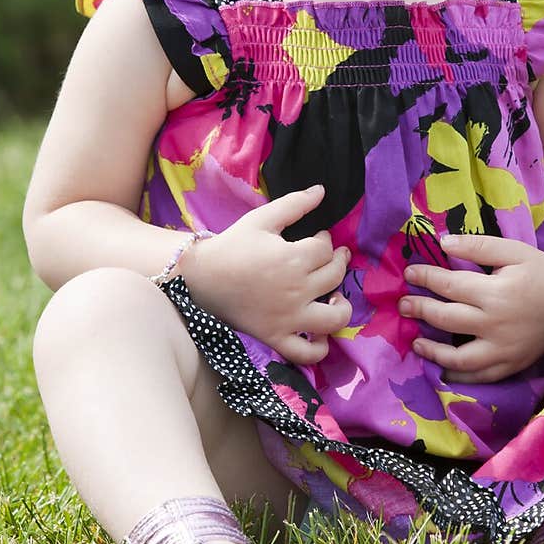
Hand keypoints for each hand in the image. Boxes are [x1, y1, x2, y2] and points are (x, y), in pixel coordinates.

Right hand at [181, 184, 351, 364]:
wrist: (200, 277)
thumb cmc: (232, 246)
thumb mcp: (261, 219)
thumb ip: (294, 204)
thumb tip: (321, 191)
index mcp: (293, 258)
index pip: (326, 248)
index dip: (325, 239)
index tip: (316, 237)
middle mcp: (296, 290)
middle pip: (334, 276)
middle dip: (337, 262)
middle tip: (329, 257)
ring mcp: (288, 317)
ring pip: (333, 318)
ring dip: (342, 306)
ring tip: (335, 296)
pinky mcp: (277, 337)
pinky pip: (307, 353)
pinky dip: (320, 348)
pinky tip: (321, 333)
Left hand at [400, 234, 543, 382]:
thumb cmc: (541, 270)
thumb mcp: (512, 250)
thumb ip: (477, 246)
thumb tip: (442, 243)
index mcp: (496, 292)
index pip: (449, 286)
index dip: (425, 278)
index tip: (409, 273)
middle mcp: (497, 324)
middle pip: (447, 319)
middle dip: (420, 310)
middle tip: (403, 305)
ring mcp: (505, 350)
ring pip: (459, 358)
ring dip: (433, 351)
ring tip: (416, 342)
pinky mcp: (512, 365)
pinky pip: (480, 377)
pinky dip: (459, 377)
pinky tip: (444, 370)